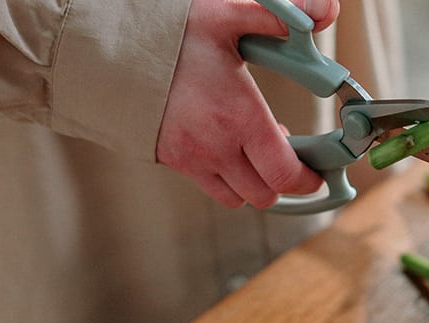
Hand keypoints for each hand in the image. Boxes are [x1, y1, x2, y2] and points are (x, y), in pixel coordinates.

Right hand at [156, 0, 339, 207]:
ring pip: (238, 198)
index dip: (308, 180)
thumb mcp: (226, 17)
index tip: (318, 171)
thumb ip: (280, 18)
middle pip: (266, 195)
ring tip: (257, 152)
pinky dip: (229, 181)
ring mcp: (192, 160)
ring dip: (255, 184)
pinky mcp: (173, 162)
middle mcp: (217, 147)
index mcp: (239, 117)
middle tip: (290, 156)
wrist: (103, 50)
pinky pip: (211, 188)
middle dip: (284, 182)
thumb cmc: (167, 34)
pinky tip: (229, 151)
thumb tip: (325, 10)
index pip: (285, 174)